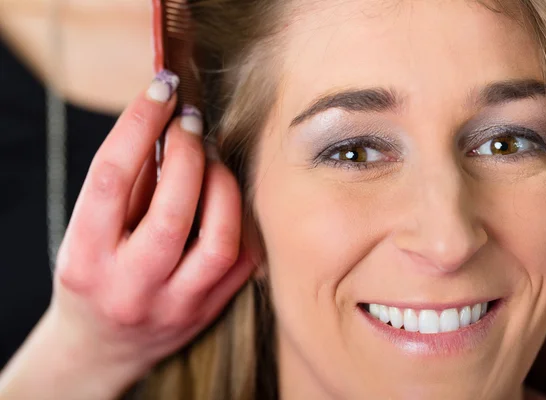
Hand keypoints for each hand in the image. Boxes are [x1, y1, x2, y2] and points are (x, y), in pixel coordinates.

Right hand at [0, 70, 253, 399]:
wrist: (101, 347)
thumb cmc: (92, 276)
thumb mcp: (87, 232)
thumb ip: (125, 185)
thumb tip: (167, 127)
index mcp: (87, 258)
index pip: (112, 178)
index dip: (140, 124)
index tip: (162, 89)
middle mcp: (131, 286)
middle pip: (173, 210)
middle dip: (188, 153)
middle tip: (191, 123)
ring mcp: (176, 303)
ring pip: (219, 237)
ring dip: (222, 184)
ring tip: (211, 159)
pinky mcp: (209, 309)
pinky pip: (243, 258)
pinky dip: (241, 216)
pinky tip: (227, 196)